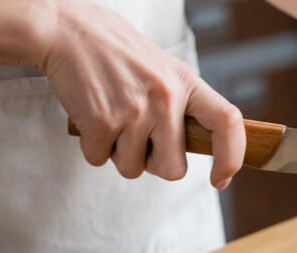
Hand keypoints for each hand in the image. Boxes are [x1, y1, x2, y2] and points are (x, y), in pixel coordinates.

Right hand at [31, 0, 244, 188]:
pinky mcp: (100, 122)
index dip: (231, 157)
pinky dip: (92, 146)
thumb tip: (196, 147)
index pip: (227, 123)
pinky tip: (91, 115)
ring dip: (118, 154)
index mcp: (185, 82)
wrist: (66, 30)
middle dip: (154, 164)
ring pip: (132, 169)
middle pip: (173, 169)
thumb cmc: (115, 52)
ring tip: (111, 116)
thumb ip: (181, 105)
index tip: (220, 178)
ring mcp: (133, 111)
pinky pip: (99, 160)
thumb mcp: (162, 69)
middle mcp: (164, 97)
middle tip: (138, 138)